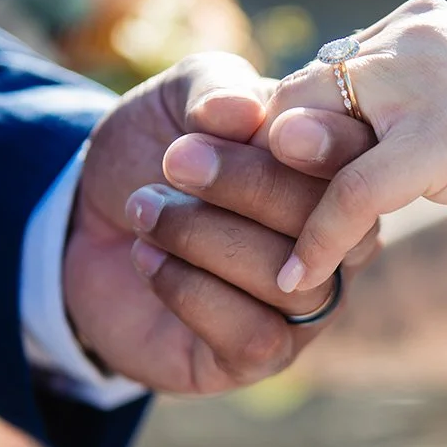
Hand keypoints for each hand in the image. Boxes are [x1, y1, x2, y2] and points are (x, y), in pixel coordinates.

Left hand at [65, 53, 376, 394]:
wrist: (86, 226)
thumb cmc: (152, 158)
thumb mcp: (178, 101)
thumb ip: (216, 89)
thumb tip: (246, 112)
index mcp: (335, 180)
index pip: (360, 167)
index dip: (324, 147)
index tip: (268, 127)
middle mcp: (335, 249)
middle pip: (329, 227)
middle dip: (248, 187)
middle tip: (176, 160)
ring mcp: (304, 309)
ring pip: (293, 285)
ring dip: (205, 238)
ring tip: (145, 209)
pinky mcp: (260, 358)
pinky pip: (254, 334)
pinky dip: (191, 290)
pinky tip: (147, 258)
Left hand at [260, 0, 446, 292]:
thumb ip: (384, 120)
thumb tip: (296, 136)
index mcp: (417, 28)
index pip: (315, 74)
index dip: (270, 131)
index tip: (233, 179)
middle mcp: (417, 39)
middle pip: (298, 97)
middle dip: (247, 156)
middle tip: (198, 199)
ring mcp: (434, 84)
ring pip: (312, 137)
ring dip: (266, 195)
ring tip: (232, 241)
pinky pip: (352, 192)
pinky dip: (319, 237)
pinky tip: (297, 277)